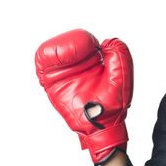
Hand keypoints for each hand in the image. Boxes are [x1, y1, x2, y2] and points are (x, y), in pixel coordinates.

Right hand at [35, 29, 133, 164]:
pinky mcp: (53, 84)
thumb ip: (120, 57)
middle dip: (70, 42)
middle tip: (77, 50)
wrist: (101, 125)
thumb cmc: (113, 105)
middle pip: (68, 43)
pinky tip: (54, 60)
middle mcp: (79, 66)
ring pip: (53, 52)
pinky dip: (44, 58)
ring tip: (66, 56)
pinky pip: (42, 66)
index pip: (87, 41)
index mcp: (96, 62)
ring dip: (56, 48)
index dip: (87, 39)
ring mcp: (65, 74)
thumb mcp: (122, 77)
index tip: (92, 45)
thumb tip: (108, 42)